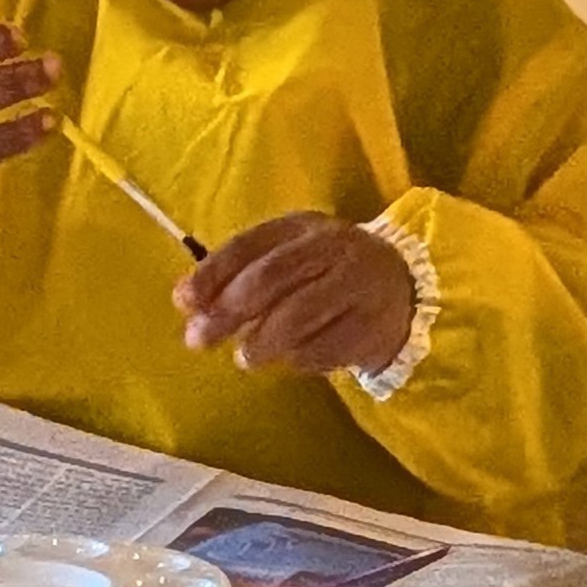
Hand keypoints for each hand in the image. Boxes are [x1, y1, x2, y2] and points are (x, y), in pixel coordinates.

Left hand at [177, 212, 418, 375]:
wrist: (404, 287)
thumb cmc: (327, 273)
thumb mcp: (290, 257)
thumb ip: (241, 274)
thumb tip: (188, 303)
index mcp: (304, 226)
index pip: (250, 244)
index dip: (212, 273)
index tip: (183, 302)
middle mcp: (334, 248)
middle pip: (272, 277)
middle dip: (228, 311)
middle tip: (198, 340)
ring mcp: (359, 285)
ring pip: (299, 315)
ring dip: (261, 341)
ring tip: (246, 358)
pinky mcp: (374, 324)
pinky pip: (325, 347)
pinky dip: (299, 359)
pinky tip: (291, 359)